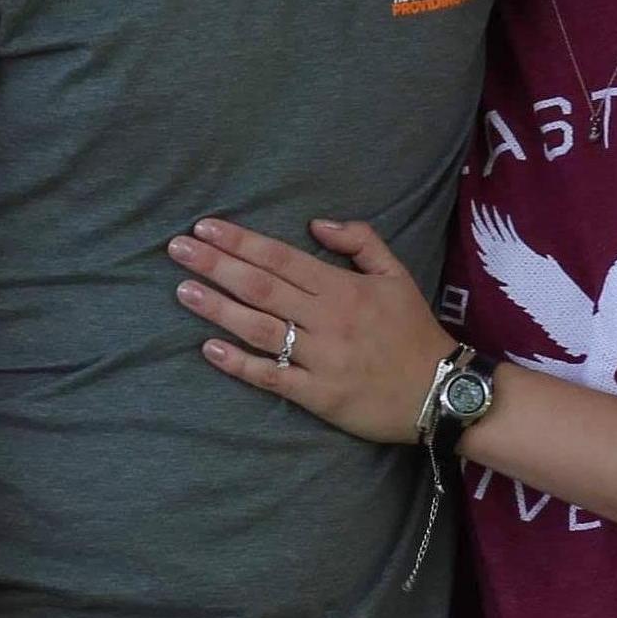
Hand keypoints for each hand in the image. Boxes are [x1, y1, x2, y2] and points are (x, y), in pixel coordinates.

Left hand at [169, 216, 455, 444]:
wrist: (439, 391)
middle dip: (217, 265)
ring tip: (183, 290)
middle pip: (262, 287)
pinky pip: (271, 377)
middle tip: (177, 248)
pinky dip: (239, 363)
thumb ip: (361, 241)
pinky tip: (209, 350)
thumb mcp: (397, 275)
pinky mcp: (317, 394)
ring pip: (260, 328)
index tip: (206, 227)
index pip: (282, 258)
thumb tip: (316, 223)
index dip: (241, 241)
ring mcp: (320, 358)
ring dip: (217, 308)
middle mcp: (327, 319)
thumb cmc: (413, 330)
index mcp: (343, 287)